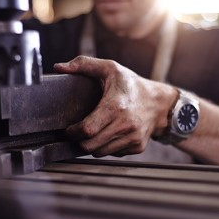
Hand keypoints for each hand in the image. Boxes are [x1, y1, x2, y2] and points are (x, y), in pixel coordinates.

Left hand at [54, 56, 176, 156]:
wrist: (159, 102)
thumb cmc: (132, 85)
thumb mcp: (110, 68)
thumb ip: (83, 64)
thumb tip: (59, 67)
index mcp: (115, 106)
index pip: (87, 130)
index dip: (73, 132)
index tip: (69, 129)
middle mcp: (126, 125)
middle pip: (90, 146)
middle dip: (79, 141)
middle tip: (79, 132)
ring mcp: (133, 138)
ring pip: (100, 153)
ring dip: (93, 145)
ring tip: (95, 132)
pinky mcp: (138, 146)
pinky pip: (114, 154)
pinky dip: (107, 147)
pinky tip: (110, 134)